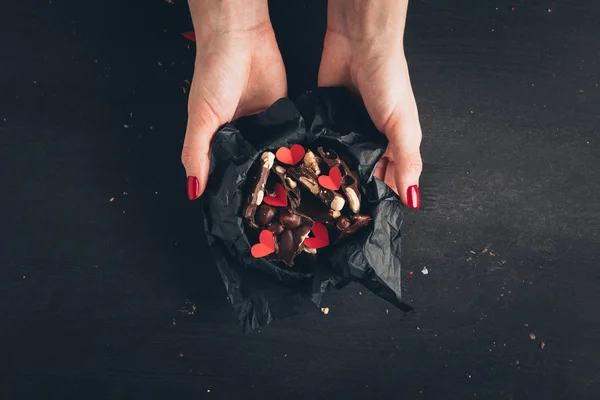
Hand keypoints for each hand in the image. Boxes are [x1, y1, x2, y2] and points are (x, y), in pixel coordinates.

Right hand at [183, 0, 286, 199]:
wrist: (241, 38)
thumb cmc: (213, 74)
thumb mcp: (200, 117)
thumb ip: (196, 153)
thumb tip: (192, 189)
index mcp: (218, 142)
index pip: (226, 175)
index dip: (233, 194)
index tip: (243, 218)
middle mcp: (242, 139)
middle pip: (254, 169)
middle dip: (263, 189)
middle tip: (274, 217)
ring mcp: (265, 129)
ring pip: (275, 159)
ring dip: (282, 174)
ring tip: (294, 200)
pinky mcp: (285, 116)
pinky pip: (291, 140)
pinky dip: (297, 152)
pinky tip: (305, 170)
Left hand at [318, 0, 421, 207]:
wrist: (360, 44)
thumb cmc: (389, 80)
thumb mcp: (402, 125)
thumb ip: (407, 162)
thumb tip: (413, 199)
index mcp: (393, 145)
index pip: (386, 181)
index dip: (377, 199)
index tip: (363, 221)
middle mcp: (369, 141)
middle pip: (358, 174)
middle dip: (349, 191)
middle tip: (334, 215)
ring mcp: (345, 132)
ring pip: (336, 162)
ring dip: (328, 176)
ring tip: (314, 199)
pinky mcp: (324, 121)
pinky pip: (318, 144)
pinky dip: (312, 155)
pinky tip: (302, 171)